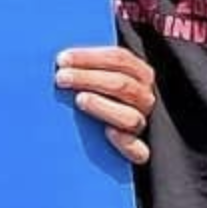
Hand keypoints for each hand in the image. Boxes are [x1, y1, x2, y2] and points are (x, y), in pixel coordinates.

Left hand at [55, 46, 155, 165]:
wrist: (108, 131)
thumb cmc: (97, 94)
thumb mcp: (98, 74)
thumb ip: (88, 64)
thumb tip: (61, 58)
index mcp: (139, 73)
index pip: (119, 58)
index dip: (89, 57)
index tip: (63, 59)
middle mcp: (144, 97)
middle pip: (121, 84)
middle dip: (88, 78)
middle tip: (61, 78)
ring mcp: (141, 123)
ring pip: (129, 115)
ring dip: (103, 106)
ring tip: (79, 99)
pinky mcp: (137, 149)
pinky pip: (137, 149)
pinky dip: (125, 142)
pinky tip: (109, 133)